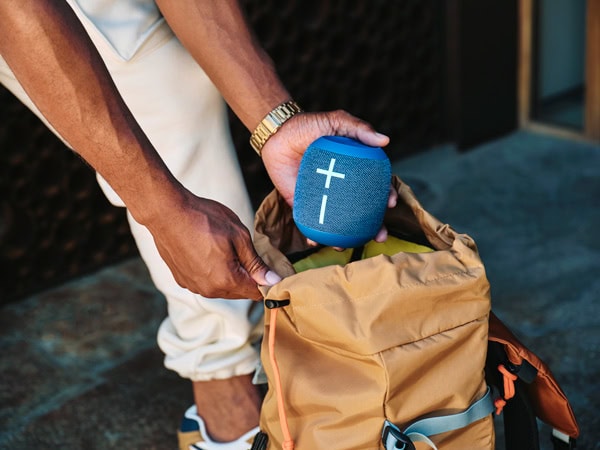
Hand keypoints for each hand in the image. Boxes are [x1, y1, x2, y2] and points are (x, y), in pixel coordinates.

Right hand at [144, 191, 279, 299]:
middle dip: (249, 277)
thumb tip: (273, 281)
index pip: (257, 292)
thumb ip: (256, 263)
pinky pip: (205, 282)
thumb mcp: (239, 236)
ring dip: (230, 274)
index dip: (267, 282)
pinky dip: (212, 272)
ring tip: (226, 249)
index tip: (271, 269)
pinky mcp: (182, 279)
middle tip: (248, 253)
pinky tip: (209, 252)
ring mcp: (193, 286)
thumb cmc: (204, 219)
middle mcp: (209, 290)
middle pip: (240, 292)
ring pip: (222, 288)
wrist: (167, 212)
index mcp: (226, 280)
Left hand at [260, 109, 397, 244]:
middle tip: (379, 236)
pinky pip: (311, 223)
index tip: (390, 204)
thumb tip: (385, 141)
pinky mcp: (303, 204)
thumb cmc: (309, 125)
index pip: (375, 187)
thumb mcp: (336, 122)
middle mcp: (341, 187)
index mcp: (353, 170)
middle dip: (373, 227)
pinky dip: (314, 235)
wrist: (278, 133)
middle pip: (362, 211)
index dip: (385, 197)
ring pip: (339, 222)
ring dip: (345, 237)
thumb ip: (359, 129)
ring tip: (346, 245)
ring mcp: (323, 197)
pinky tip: (317, 242)